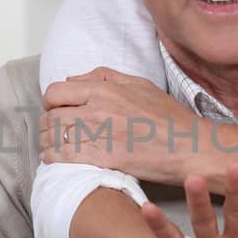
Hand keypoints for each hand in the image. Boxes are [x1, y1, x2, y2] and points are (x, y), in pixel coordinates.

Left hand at [39, 67, 215, 183]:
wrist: (191, 147)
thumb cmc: (169, 117)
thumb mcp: (139, 84)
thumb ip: (103, 78)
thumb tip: (72, 79)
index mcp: (104, 89)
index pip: (56, 92)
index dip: (51, 102)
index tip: (56, 110)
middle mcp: (97, 108)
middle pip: (51, 115)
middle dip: (47, 124)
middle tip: (51, 131)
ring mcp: (99, 133)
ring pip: (55, 136)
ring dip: (47, 142)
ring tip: (50, 146)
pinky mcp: (104, 158)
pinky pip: (65, 156)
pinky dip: (53, 158)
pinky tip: (53, 160)